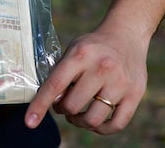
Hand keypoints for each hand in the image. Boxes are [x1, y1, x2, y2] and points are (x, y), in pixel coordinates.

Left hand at [24, 26, 148, 134]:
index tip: (29, 122)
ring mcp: (120, 82)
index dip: (40, 105)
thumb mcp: (73, 50)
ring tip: (77, 115)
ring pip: (93, 119)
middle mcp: (101, 68)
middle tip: (63, 105)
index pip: (55, 84)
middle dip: (63, 110)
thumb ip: (60, 73)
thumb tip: (50, 101)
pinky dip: (102, 129)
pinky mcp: (135, 94)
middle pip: (73, 106)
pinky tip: (95, 122)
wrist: (127, 34)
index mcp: (81, 55)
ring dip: (80, 122)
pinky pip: (116, 125)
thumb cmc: (93, 46)